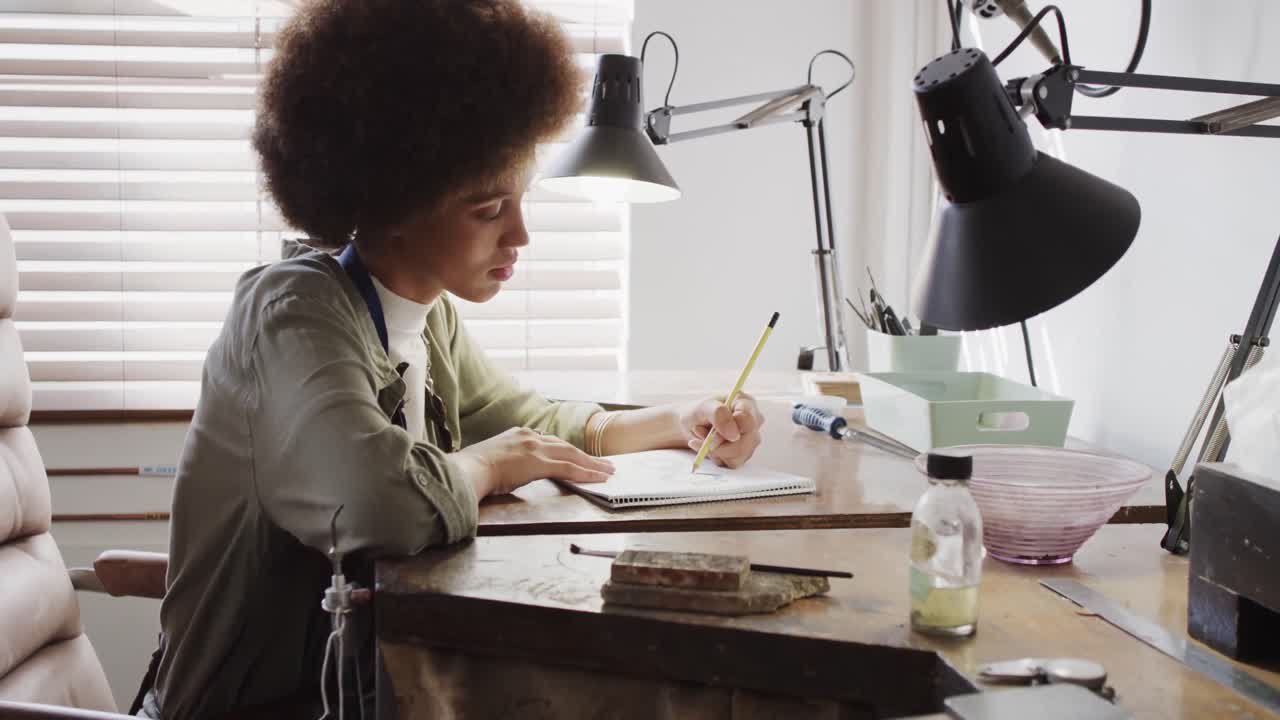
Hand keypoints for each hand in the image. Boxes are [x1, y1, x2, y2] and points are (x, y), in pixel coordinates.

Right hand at [455, 427, 614, 496]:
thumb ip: (506, 460)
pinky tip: (598, 478)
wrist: (468, 469)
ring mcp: (536, 448)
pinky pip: (569, 468)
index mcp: (518, 434)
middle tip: (604, 462)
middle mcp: (530, 437)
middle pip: (565, 446)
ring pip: (572, 455)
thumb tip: (508, 469)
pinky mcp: (539, 463)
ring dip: (593, 464)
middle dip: (586, 455)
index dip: (566, 449)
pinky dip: (586, 473)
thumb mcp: (492, 457)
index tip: (577, 455)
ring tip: (608, 471)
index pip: (549, 441)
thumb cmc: (473, 468)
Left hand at [678, 394, 764, 468]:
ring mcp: (751, 439)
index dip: (731, 429)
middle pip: (747, 442)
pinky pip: (733, 463)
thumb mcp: (702, 408)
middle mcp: (753, 421)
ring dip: (716, 451)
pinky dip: (717, 457)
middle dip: (720, 444)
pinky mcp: (744, 454)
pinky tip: (709, 447)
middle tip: (701, 437)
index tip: (712, 432)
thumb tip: (734, 434)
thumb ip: (717, 414)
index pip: (748, 420)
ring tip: (704, 438)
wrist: (692, 427)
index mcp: (746, 403)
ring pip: (740, 455)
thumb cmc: (699, 413)